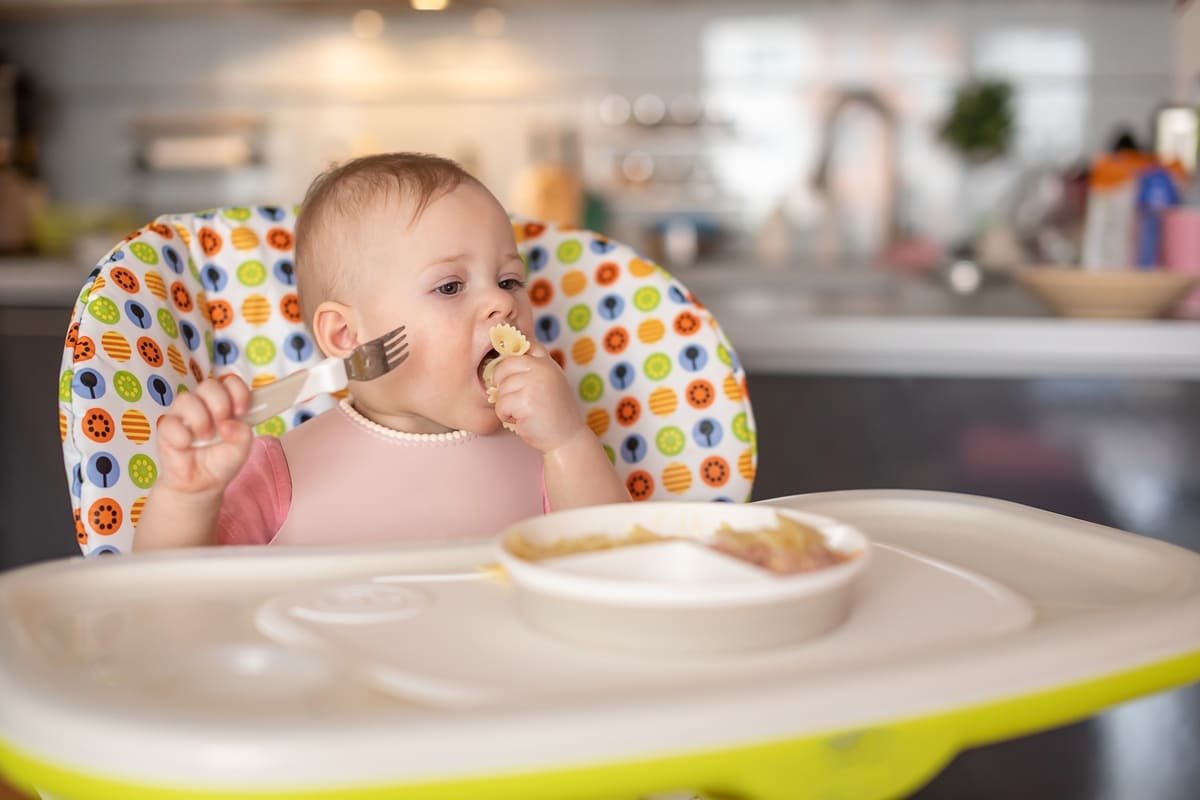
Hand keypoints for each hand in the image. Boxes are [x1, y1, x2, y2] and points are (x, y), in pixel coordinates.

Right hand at [155, 376, 253, 496]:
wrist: (202, 484)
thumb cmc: (220, 461)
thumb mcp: (241, 449)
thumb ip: (243, 434)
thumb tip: (229, 423)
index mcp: (225, 404)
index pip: (230, 382)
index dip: (238, 391)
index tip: (242, 410)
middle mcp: (203, 405)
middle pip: (209, 385)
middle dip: (220, 404)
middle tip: (222, 425)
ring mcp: (182, 415)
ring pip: (187, 399)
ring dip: (201, 419)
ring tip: (206, 438)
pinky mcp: (166, 429)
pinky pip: (170, 422)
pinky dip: (182, 434)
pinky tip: (187, 445)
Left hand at [490, 342, 586, 454]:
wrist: (568, 438)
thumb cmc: (554, 414)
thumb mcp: (549, 383)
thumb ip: (534, 370)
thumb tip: (503, 361)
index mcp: (548, 363)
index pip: (524, 346)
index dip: (512, 361)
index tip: (514, 376)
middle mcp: (543, 369)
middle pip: (504, 366)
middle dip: (503, 384)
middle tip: (515, 399)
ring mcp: (535, 383)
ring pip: (501, 389)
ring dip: (506, 404)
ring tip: (524, 412)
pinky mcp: (526, 401)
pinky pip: (501, 405)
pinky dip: (506, 416)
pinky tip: (522, 420)